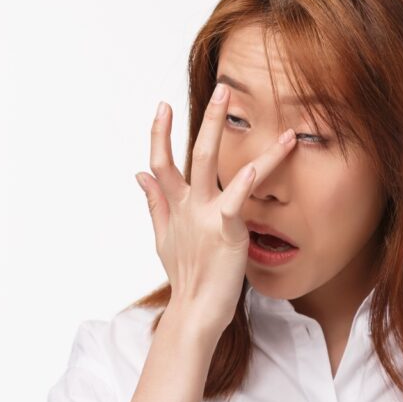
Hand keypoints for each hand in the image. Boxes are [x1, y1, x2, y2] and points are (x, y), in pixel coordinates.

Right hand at [134, 82, 297, 334]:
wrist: (195, 311)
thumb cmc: (186, 275)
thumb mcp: (164, 236)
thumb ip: (155, 202)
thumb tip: (139, 174)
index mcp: (175, 206)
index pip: (161, 162)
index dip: (160, 134)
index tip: (162, 106)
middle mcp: (189, 205)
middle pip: (194, 153)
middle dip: (209, 120)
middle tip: (223, 90)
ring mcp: (206, 215)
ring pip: (214, 165)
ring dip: (233, 135)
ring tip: (263, 122)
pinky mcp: (227, 230)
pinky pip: (236, 199)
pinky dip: (247, 179)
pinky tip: (259, 161)